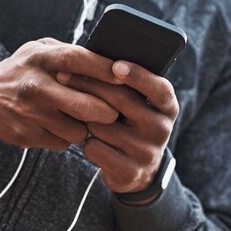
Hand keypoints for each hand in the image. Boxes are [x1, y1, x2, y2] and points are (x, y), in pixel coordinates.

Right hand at [0, 38, 120, 150]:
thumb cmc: (21, 70)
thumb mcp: (38, 49)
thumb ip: (68, 52)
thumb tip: (108, 60)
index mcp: (40, 58)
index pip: (78, 60)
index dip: (104, 68)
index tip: (124, 75)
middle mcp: (35, 85)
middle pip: (86, 104)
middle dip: (107, 110)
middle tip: (113, 110)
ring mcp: (30, 113)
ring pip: (79, 129)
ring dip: (86, 126)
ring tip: (79, 116)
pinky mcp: (26, 135)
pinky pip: (63, 143)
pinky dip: (67, 136)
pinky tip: (60, 125)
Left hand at [56, 60, 178, 198]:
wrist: (136, 170)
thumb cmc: (129, 124)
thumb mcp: (137, 104)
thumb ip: (125, 85)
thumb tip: (94, 59)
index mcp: (167, 107)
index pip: (158, 88)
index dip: (138, 75)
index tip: (115, 64)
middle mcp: (162, 129)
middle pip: (122, 100)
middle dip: (88, 84)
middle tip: (62, 75)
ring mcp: (147, 152)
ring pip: (102, 125)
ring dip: (85, 118)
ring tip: (84, 117)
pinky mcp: (130, 172)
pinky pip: (95, 148)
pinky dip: (85, 142)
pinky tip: (89, 142)